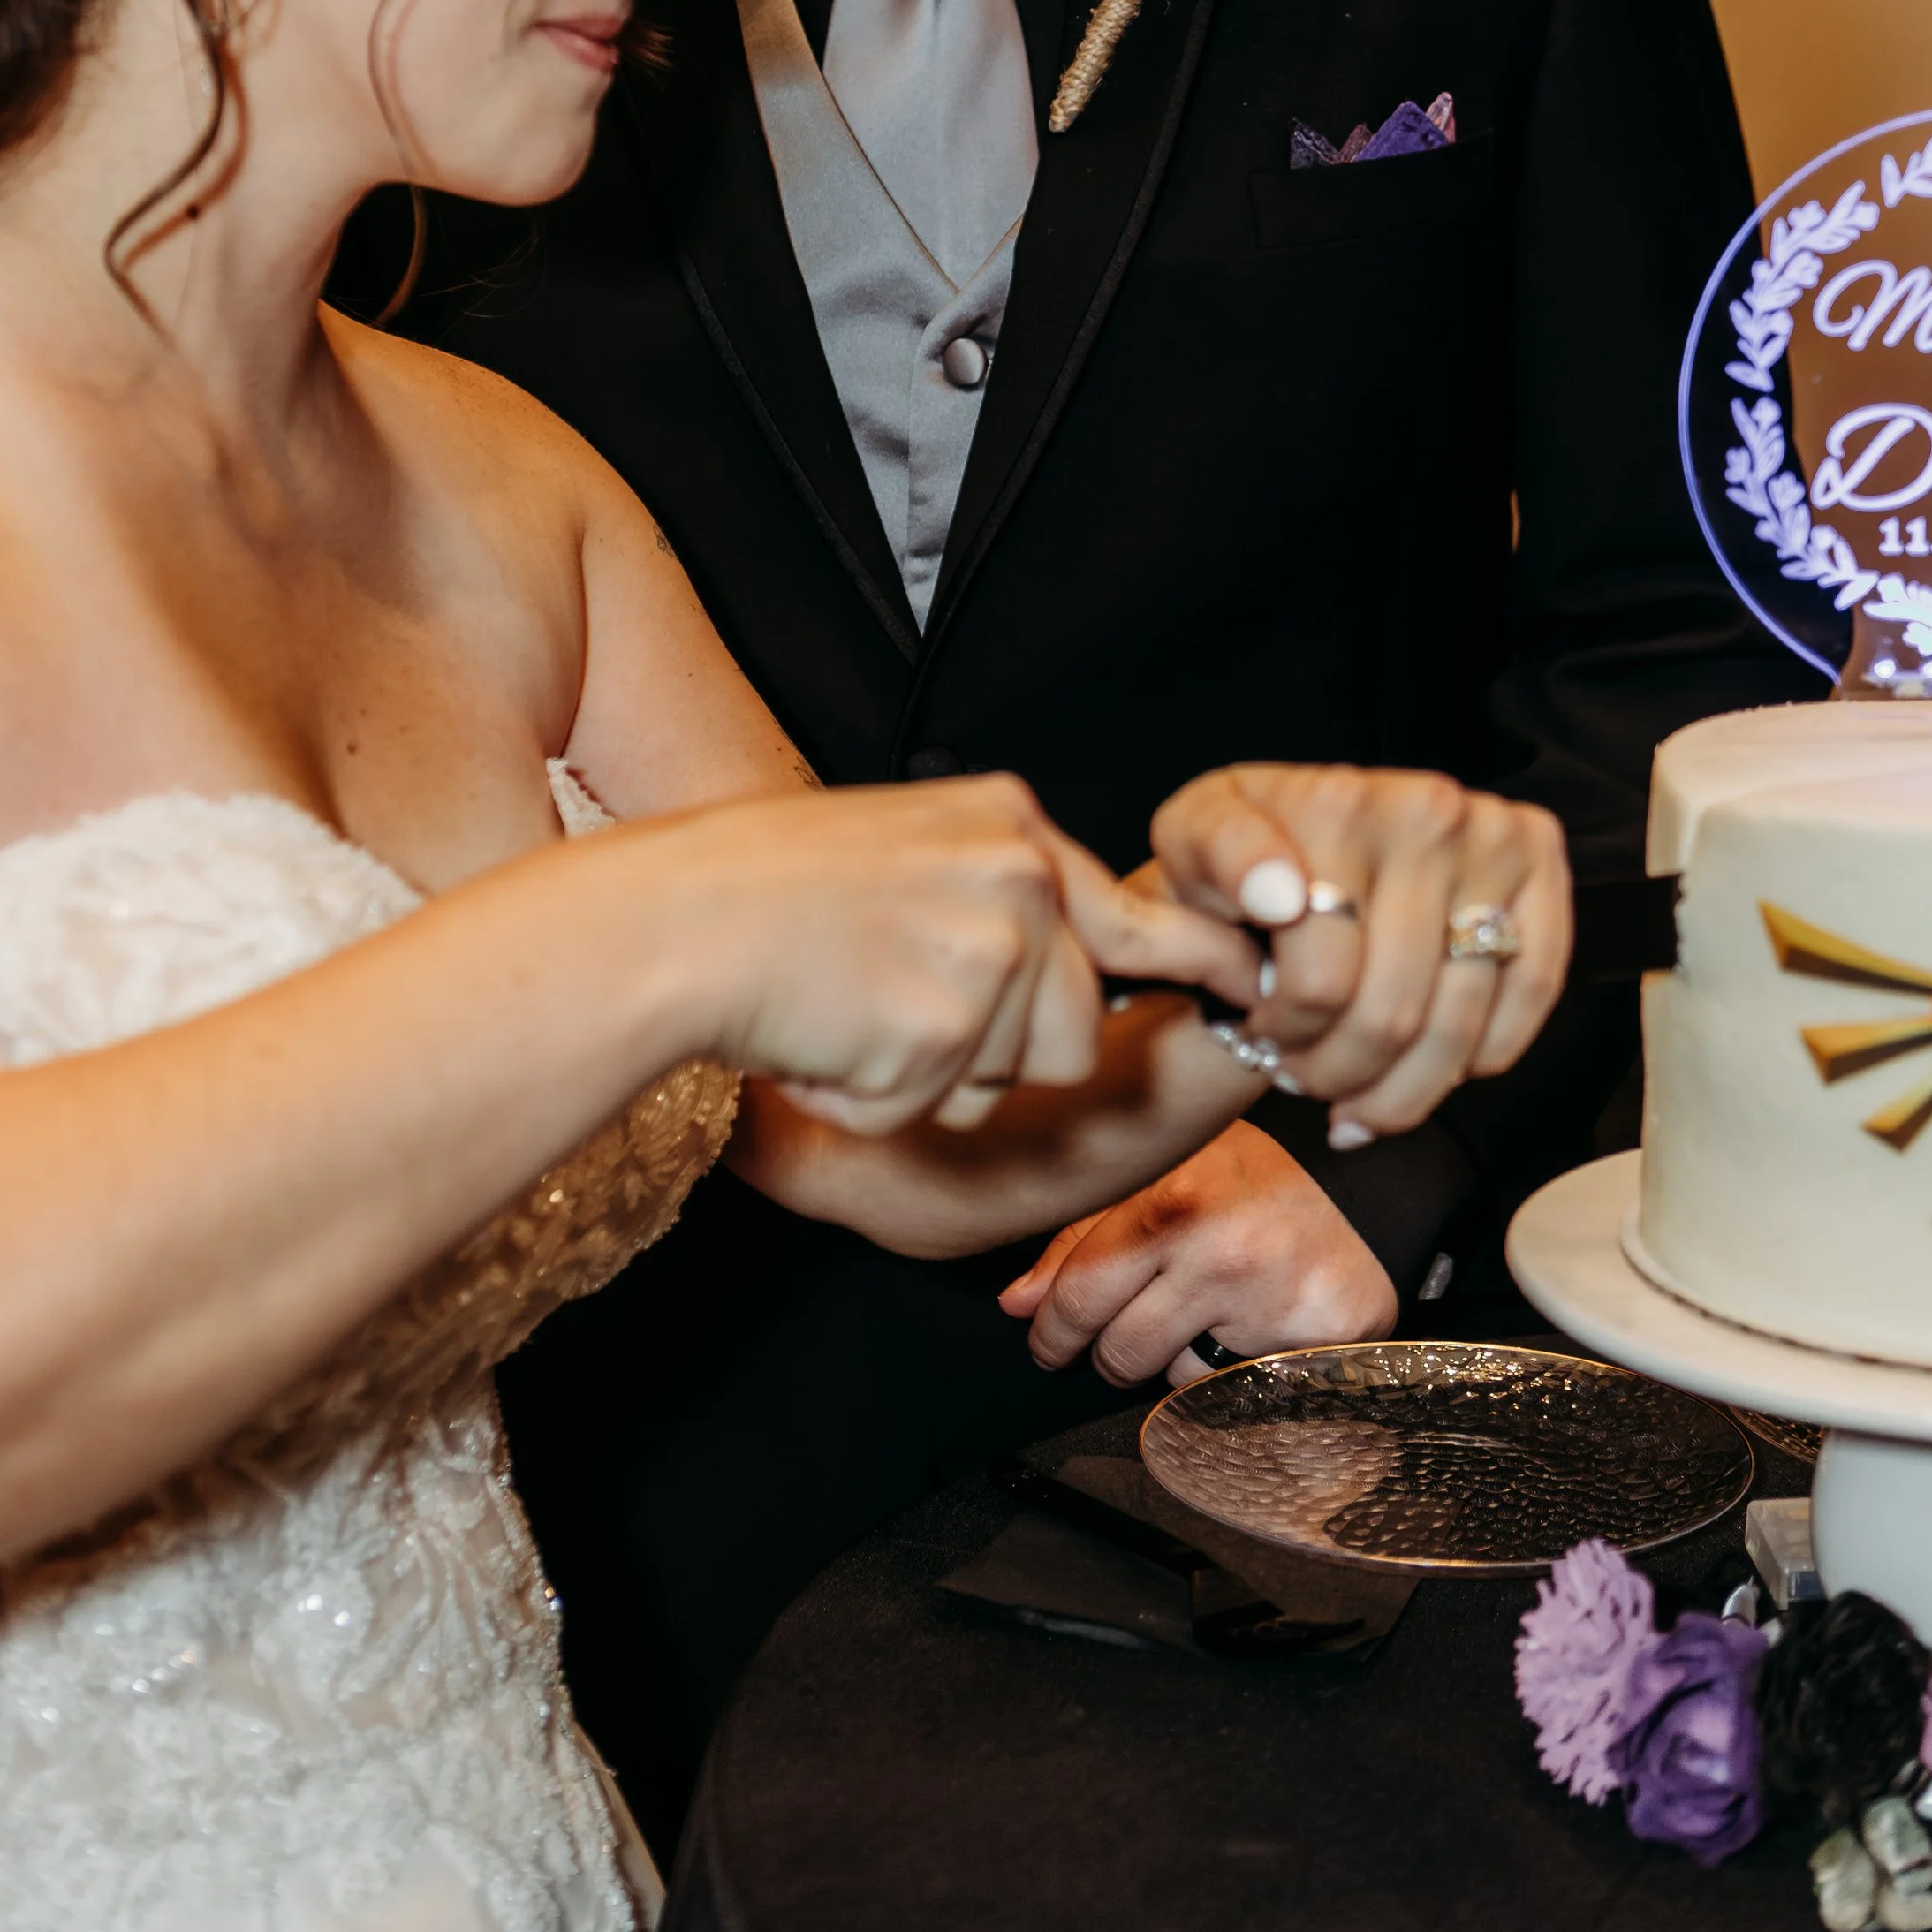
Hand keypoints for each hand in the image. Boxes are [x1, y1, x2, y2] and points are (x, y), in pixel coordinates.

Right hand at [687, 775, 1256, 1137]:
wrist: (675, 921)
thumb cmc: (763, 895)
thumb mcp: (907, 855)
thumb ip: (999, 895)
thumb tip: (1079, 969)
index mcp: (1009, 825)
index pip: (1135, 916)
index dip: (1201, 966)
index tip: (1255, 990)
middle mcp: (1019, 874)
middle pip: (1074, 1028)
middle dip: (994, 1054)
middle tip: (885, 1005)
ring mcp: (990, 945)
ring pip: (1017, 1076)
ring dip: (938, 1078)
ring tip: (853, 1012)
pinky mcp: (950, 1020)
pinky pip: (938, 1106)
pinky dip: (878, 1097)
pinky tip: (825, 1036)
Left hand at [996, 1121, 1396, 1383]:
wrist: (1370, 1188)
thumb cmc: (1253, 1178)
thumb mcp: (1166, 1174)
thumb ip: (1084, 1235)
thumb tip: (1019, 1303)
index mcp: (1172, 1199)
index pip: (1080, 1290)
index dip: (1051, 1328)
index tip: (1046, 1340)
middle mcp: (1220, 1252)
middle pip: (1117, 1350)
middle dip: (1103, 1354)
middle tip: (1111, 1342)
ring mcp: (1269, 1305)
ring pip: (1172, 1381)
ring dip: (1171, 1362)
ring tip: (1204, 1315)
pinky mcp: (1311, 1349)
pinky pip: (1234, 1394)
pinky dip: (1227, 1375)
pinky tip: (1248, 1332)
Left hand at [1144, 763, 1572, 1142]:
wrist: (1299, 831)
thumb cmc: (1238, 858)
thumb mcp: (1191, 846)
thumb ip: (1212, 863)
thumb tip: (1280, 894)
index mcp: (1334, 803)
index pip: (1323, 979)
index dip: (1285, 1030)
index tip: (1259, 1024)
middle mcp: (1426, 809)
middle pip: (1390, 1012)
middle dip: (1335, 1068)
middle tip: (1302, 1069)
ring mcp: (1491, 835)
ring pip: (1455, 1023)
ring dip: (1397, 1084)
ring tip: (1352, 1085)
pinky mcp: (1538, 861)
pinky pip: (1530, 990)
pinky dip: (1476, 1054)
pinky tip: (1425, 1069)